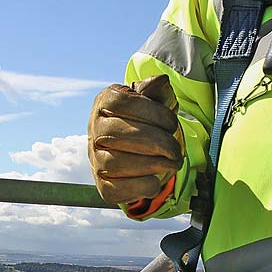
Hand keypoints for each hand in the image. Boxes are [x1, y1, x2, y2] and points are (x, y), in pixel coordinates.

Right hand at [87, 74, 182, 204]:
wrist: (135, 148)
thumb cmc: (146, 119)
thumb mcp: (153, 100)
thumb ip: (156, 91)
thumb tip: (160, 82)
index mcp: (105, 102)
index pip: (122, 103)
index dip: (152, 113)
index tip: (172, 124)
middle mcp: (95, 130)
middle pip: (117, 135)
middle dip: (155, 143)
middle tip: (176, 149)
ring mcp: (95, 159)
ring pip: (115, 163)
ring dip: (151, 165)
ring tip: (173, 163)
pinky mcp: (103, 185)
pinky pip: (116, 189)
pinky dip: (140, 186)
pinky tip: (156, 180)